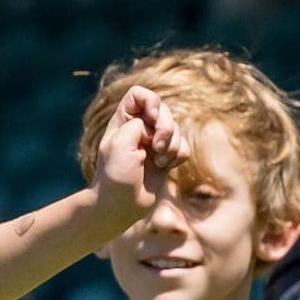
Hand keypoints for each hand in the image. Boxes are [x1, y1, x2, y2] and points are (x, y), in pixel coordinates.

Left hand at [85, 84, 171, 210]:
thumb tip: (156, 126)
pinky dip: (178, 157)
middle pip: (164, 110)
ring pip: (177, 130)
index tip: (151, 119)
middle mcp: (140, 128)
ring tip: (158, 162)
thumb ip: (138, 123)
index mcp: (124, 120)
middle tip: (156, 148)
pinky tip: (164, 167)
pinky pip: (184, 147)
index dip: (151, 102)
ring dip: (172, 146)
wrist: (120, 205)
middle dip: (166, 129)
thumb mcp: (120, 144)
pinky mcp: (166, 157)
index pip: (139, 94)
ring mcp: (154, 142)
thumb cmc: (115, 176)